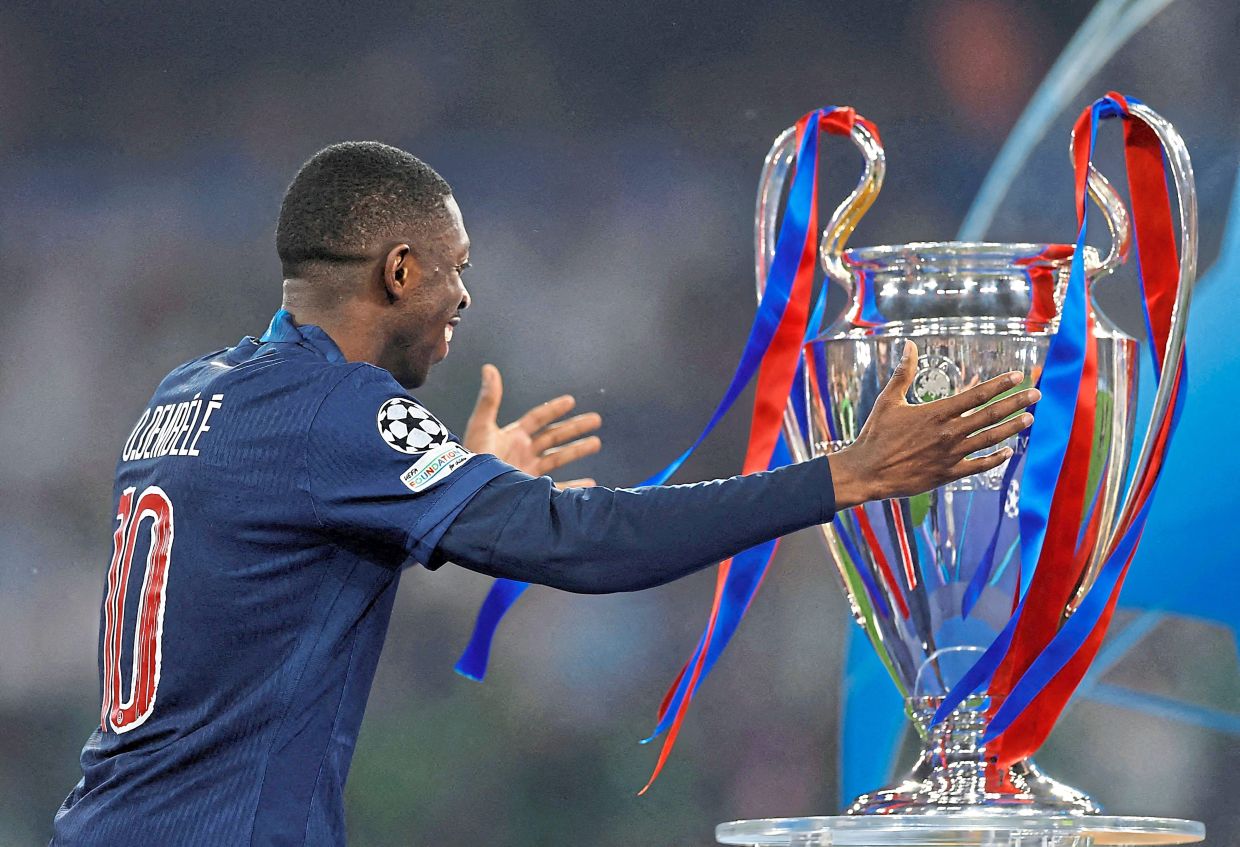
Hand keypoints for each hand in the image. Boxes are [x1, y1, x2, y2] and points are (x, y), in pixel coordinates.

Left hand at [464, 364, 602, 487]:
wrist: (469, 490)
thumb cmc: (473, 458)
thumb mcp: (481, 426)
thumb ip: (489, 399)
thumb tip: (488, 368)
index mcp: (513, 436)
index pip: (538, 418)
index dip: (554, 409)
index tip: (571, 400)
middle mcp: (522, 452)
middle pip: (554, 436)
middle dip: (575, 428)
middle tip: (596, 419)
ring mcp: (527, 470)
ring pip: (558, 458)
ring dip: (577, 450)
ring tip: (596, 443)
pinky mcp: (529, 489)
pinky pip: (556, 488)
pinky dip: (572, 487)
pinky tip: (588, 483)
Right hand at [828, 341, 1038, 509]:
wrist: (866, 472)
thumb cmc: (875, 434)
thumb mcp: (888, 400)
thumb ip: (903, 373)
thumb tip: (909, 345)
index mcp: (936, 412)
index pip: (976, 395)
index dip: (999, 385)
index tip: (1017, 376)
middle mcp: (948, 433)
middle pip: (990, 415)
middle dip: (1016, 403)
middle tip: (1036, 394)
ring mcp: (950, 455)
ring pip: (989, 439)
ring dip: (1012, 428)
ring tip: (1029, 419)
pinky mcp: (947, 474)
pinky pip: (978, 466)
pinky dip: (995, 459)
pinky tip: (1007, 452)